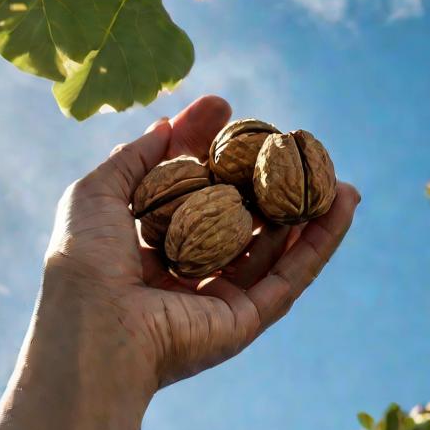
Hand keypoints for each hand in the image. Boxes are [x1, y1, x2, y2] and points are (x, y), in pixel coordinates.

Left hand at [42, 95, 360, 389]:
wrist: (95, 324)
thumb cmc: (85, 259)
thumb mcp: (96, 192)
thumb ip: (132, 157)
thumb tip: (166, 124)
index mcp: (144, 246)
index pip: (185, 187)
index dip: (203, 145)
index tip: (224, 106)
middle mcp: (185, 274)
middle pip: (236, 216)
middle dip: (262, 178)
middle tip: (289, 139)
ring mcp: (218, 299)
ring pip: (273, 247)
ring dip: (305, 209)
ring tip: (332, 169)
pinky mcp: (246, 320)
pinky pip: (292, 275)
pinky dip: (322, 240)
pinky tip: (344, 202)